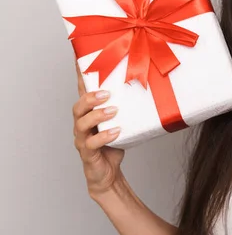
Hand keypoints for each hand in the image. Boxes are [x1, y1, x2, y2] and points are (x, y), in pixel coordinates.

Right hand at [72, 59, 124, 198]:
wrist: (109, 173)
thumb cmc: (116, 141)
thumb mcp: (124, 119)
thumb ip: (130, 104)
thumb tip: (151, 83)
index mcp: (90, 112)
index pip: (83, 92)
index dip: (81, 77)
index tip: (83, 62)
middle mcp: (82, 123)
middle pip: (77, 106)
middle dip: (90, 98)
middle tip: (106, 93)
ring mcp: (82, 138)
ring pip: (81, 124)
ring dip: (97, 115)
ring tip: (113, 111)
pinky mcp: (87, 153)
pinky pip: (91, 144)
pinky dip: (104, 137)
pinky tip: (116, 132)